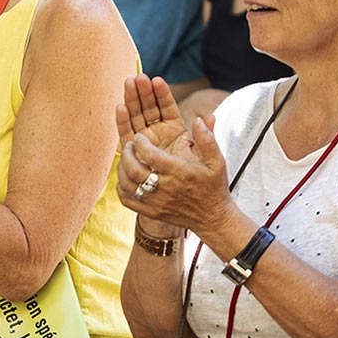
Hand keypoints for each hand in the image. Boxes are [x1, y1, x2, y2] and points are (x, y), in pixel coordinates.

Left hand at [116, 75, 232, 233]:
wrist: (213, 218)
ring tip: (125, 158)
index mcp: (179, 172)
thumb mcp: (217, 161)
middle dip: (127, 154)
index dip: (141, 143)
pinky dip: (121, 188)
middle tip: (129, 144)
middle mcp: (165, 188)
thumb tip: (199, 119)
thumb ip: (207, 140)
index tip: (139, 137)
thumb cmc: (213, 187)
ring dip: (122, 169)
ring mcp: (156, 202)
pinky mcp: (151, 212)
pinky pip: (127, 201)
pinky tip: (124, 177)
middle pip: (135, 171)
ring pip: (128, 185)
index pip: (151, 156)